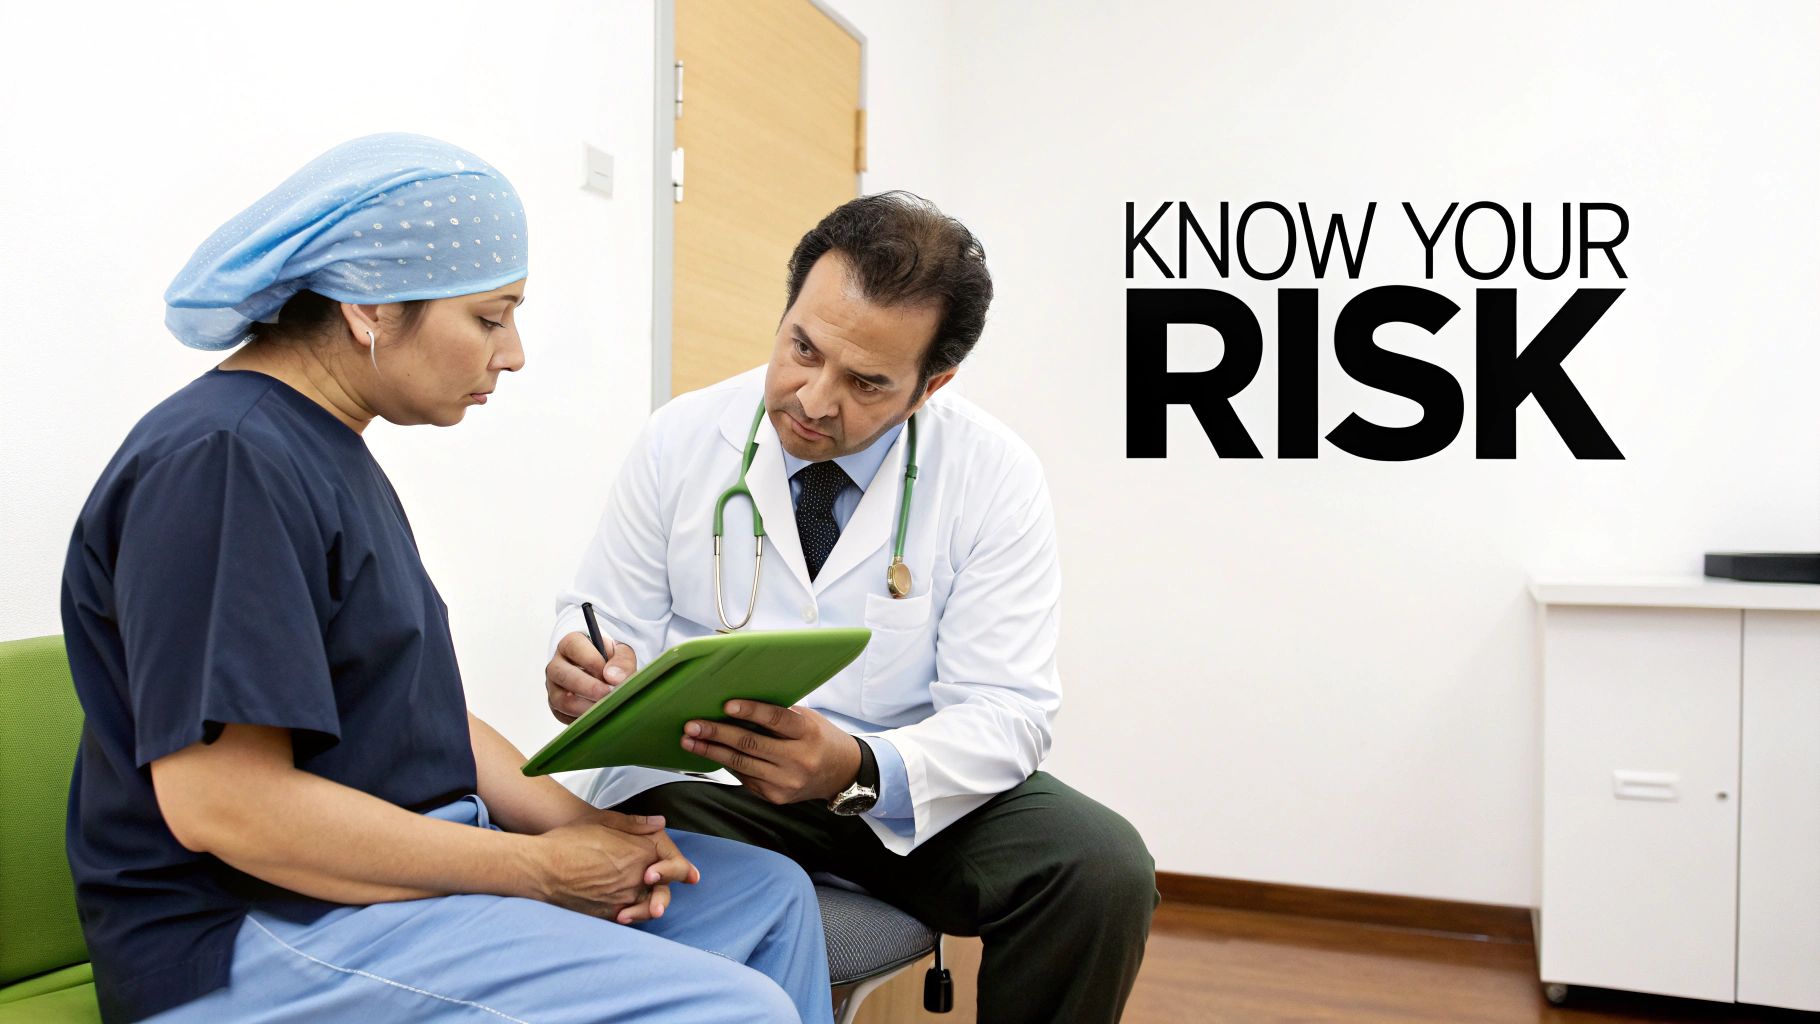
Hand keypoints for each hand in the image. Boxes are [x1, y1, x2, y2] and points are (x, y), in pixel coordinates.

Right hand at [531, 813, 696, 924]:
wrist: (541, 868)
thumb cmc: (569, 840)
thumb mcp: (604, 821)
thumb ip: (636, 824)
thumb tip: (659, 824)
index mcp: (641, 852)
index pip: (675, 864)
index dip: (685, 870)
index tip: (692, 876)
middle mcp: (637, 877)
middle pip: (663, 890)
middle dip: (665, 891)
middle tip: (665, 896)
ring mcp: (623, 898)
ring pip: (646, 905)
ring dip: (648, 906)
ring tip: (648, 909)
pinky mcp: (608, 914)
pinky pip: (627, 917)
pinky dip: (629, 914)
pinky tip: (623, 912)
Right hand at [546, 630, 638, 723]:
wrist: (604, 675)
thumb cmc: (610, 661)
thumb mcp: (621, 653)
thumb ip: (622, 661)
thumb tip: (614, 678)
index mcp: (570, 644)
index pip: (574, 647)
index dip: (593, 661)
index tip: (610, 675)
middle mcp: (557, 665)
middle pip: (564, 675)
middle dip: (588, 687)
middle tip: (608, 695)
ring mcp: (553, 687)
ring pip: (561, 700)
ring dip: (585, 707)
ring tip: (606, 708)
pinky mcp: (556, 707)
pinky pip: (564, 716)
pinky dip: (582, 719)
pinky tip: (599, 717)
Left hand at [681, 701, 861, 804]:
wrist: (841, 774)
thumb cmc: (820, 738)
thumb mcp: (807, 719)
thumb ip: (778, 715)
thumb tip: (736, 705)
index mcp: (808, 734)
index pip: (776, 720)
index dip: (750, 712)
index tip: (726, 705)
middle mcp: (798, 760)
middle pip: (751, 745)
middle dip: (717, 734)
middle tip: (692, 726)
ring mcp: (786, 782)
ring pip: (741, 764)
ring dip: (711, 752)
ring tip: (689, 741)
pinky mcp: (776, 797)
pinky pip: (745, 778)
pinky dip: (727, 765)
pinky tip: (711, 754)